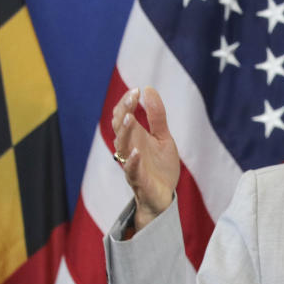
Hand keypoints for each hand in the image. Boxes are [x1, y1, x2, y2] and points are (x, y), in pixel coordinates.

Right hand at [111, 87, 180, 231]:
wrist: (164, 195)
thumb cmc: (160, 166)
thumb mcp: (163, 137)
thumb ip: (157, 116)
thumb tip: (148, 88)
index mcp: (134, 137)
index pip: (123, 115)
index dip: (127, 102)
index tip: (137, 90)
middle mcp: (129, 148)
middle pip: (119, 127)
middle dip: (124, 111)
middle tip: (132, 96)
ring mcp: (131, 164)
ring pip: (122, 146)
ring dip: (125, 132)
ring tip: (129, 117)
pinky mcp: (139, 181)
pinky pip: (131, 171)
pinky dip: (133, 161)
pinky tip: (137, 152)